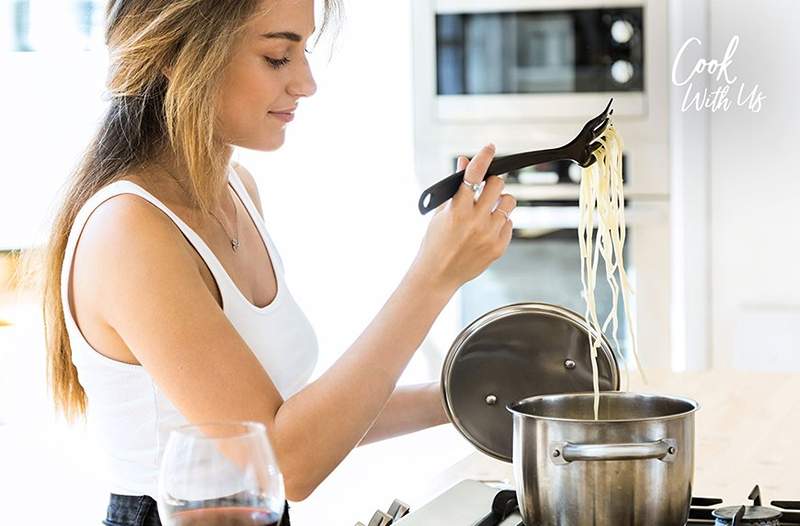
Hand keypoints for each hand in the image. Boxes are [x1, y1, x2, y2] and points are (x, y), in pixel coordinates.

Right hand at [412, 143, 515, 291]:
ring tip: (488, 210)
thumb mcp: (440, 213)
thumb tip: (463, 161)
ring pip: (509, 202)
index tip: (490, 147)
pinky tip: (486, 230)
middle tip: (485, 190)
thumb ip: (455, 187)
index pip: (474, 175)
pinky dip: (500, 222)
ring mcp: (489, 235)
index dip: (483, 158)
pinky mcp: (499, 247)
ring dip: (500, 201)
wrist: (437, 275)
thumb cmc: (435, 243)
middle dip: (491, 183)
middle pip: (498, 184)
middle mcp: (476, 221)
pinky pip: (509, 223)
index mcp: (457, 210)